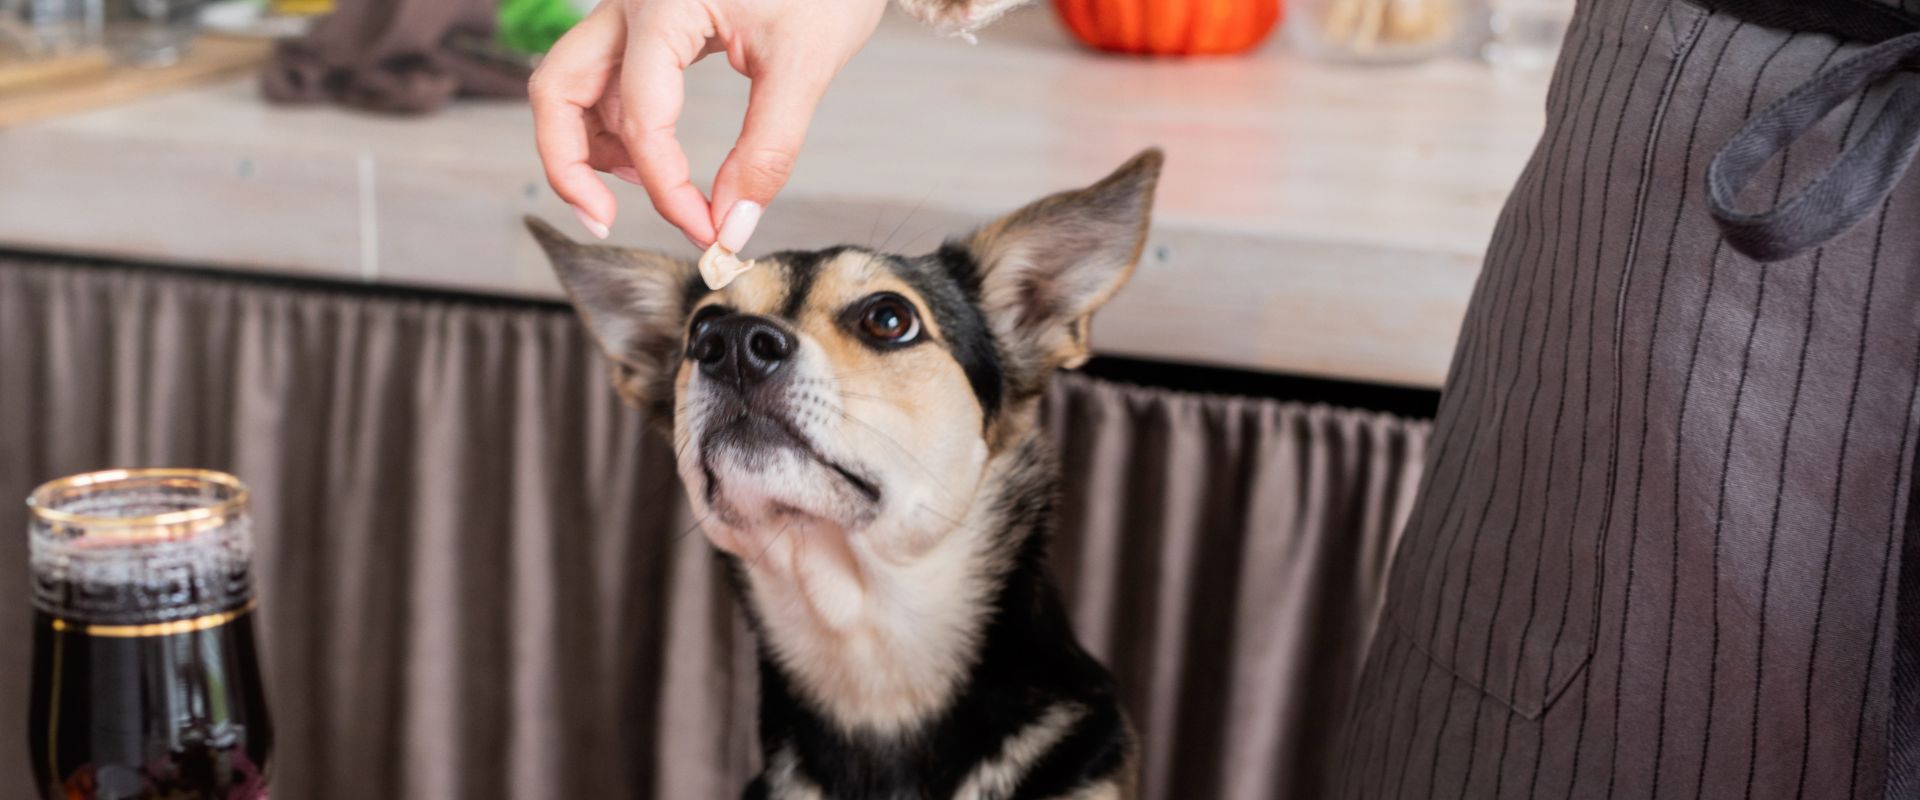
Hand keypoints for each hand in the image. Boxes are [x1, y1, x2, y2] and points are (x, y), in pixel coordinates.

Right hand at [531, 0, 887, 249]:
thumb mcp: (805, 65)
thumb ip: (768, 151)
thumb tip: (732, 224)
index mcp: (665, 2)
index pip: (641, 116)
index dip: (666, 187)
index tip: (704, 231)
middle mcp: (630, 1)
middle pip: (559, 89)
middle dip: (569, 164)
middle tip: (603, 219)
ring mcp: (630, 8)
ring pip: (571, 84)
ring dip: (589, 146)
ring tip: (646, 188)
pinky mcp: (645, 21)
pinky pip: (602, 77)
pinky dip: (613, 123)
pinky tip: (651, 158)